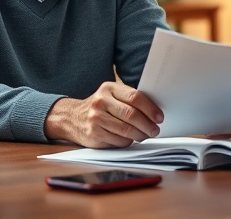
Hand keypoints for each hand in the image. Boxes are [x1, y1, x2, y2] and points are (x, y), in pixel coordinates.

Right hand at [44, 81, 162, 147]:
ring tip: (145, 135)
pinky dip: (128, 142)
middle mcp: (100, 102)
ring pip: (126, 130)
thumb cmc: (99, 107)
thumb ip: (129, 99)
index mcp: (108, 88)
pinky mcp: (93, 134)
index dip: (150, 108)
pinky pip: (118, 141)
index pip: (134, 97)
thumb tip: (154, 111)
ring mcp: (95, 119)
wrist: (71, 118)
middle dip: (147, 125)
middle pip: (131, 115)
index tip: (159, 117)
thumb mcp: (111, 95)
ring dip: (140, 135)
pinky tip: (130, 139)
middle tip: (155, 130)